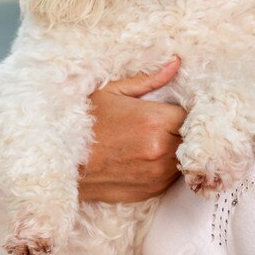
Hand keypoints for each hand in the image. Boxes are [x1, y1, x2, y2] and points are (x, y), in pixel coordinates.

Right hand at [77, 58, 184, 203]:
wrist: (63, 165)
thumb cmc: (83, 126)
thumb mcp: (111, 92)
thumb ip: (149, 79)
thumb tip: (175, 63)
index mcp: (155, 121)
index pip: (192, 114)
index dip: (183, 110)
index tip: (172, 109)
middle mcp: (161, 150)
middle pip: (192, 137)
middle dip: (181, 130)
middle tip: (161, 124)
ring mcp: (158, 173)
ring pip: (184, 157)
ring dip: (175, 149)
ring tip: (150, 141)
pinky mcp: (152, 190)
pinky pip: (172, 175)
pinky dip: (164, 166)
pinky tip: (144, 157)